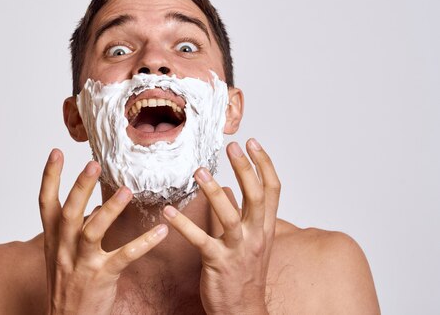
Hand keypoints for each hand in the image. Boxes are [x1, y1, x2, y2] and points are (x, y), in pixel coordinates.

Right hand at [39, 149, 168, 314]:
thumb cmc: (68, 285)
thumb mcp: (62, 255)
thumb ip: (74, 230)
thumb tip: (93, 206)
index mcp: (53, 240)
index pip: (45, 203)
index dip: (50, 176)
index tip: (56, 152)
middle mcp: (63, 249)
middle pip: (69, 212)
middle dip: (80, 186)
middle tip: (94, 163)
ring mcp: (81, 264)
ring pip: (92, 231)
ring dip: (109, 210)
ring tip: (126, 191)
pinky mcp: (101, 278)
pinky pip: (124, 257)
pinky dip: (142, 243)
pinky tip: (160, 231)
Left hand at [162, 139, 280, 314]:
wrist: (243, 311)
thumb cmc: (245, 275)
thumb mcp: (254, 243)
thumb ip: (245, 216)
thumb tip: (230, 189)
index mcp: (266, 229)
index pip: (273, 190)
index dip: (264, 165)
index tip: (253, 143)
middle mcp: (256, 236)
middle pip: (256, 197)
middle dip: (245, 169)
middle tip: (233, 147)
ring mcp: (238, 250)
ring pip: (229, 216)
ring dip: (214, 191)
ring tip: (199, 171)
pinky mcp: (218, 262)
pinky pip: (199, 239)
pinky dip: (183, 224)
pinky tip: (168, 211)